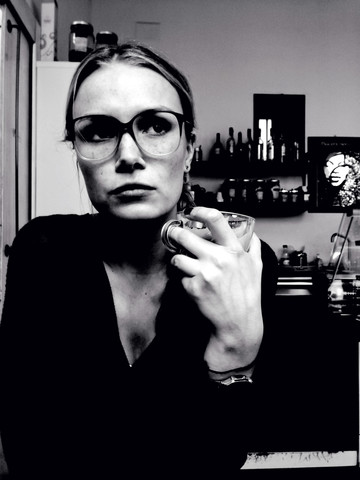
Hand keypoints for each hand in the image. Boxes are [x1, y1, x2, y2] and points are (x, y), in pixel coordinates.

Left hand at [169, 207, 262, 371]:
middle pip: (185, 235)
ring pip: (177, 257)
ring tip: (184, 263)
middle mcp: (219, 259)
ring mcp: (205, 273)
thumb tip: (251, 234)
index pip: (215, 219)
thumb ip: (253, 247)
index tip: (191, 212)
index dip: (198, 211)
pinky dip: (183, 279)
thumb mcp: (257, 267)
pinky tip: (193, 284)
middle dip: (175, 233)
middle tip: (174, 234)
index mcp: (234, 250)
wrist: (239, 324)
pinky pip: (180, 276)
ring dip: (178, 260)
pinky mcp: (194, 288)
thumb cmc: (248, 296)